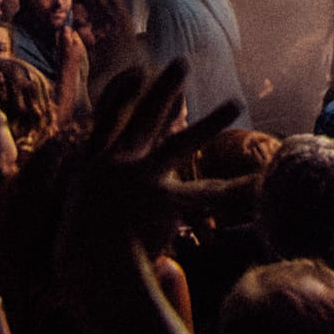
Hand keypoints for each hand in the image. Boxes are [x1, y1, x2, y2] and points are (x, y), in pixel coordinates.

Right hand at [53, 61, 240, 288]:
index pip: (106, 120)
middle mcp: (116, 165)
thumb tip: (95, 235)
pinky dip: (236, 188)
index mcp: (90, 169)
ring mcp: (142, 179)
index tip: (136, 72)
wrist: (88, 271)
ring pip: (181, 143)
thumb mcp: (73, 231)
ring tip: (235, 102)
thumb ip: (92, 222)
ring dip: (209, 122)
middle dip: (164, 89)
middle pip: (145, 117)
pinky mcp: (166, 200)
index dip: (121, 94)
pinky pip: (209, 193)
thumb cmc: (78, 264)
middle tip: (182, 62)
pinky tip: (259, 180)